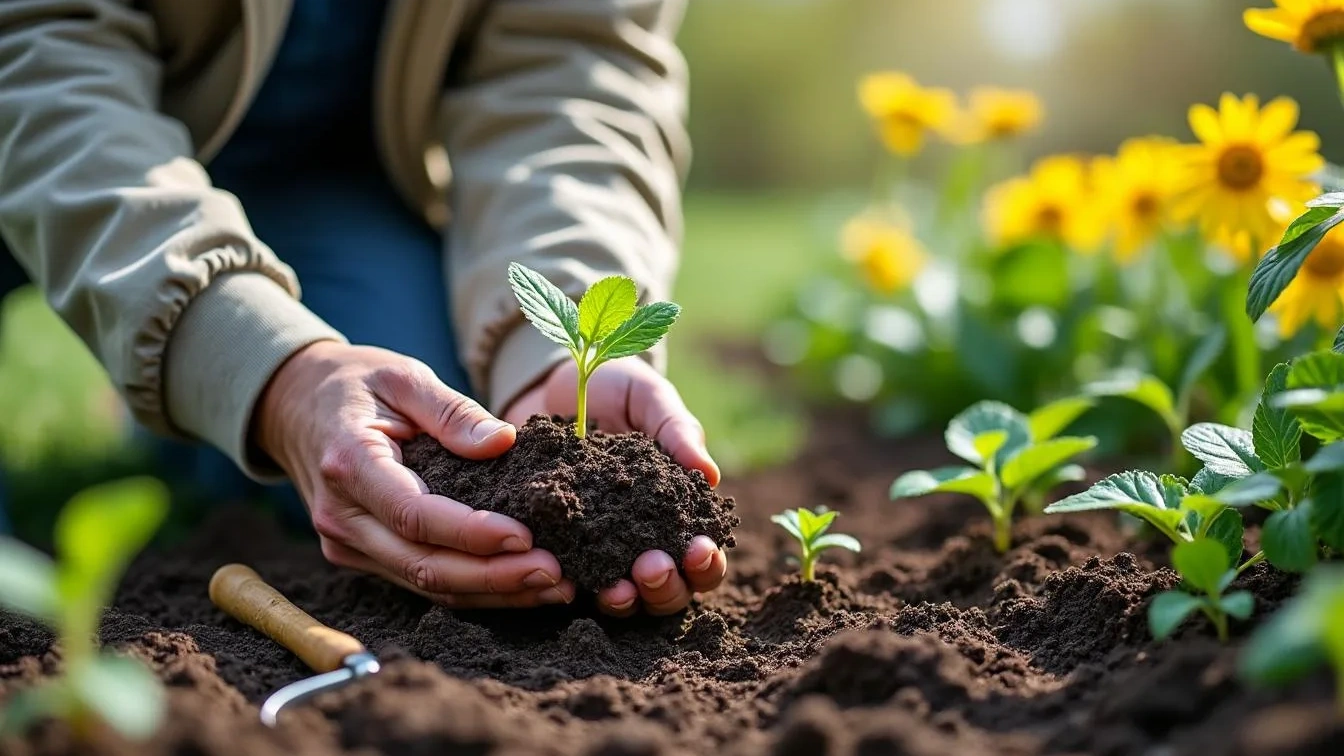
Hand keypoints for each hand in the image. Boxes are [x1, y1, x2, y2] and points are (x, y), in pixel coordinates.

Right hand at [255, 341, 574, 607]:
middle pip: (422, 565)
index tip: (525, 536)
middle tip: (555, 574)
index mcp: (350, 464)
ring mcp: (346, 543)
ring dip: (492, 592)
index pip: (414, 515)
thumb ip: (454, 411)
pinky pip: (421, 581)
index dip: (471, 534)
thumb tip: (503, 442)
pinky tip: (521, 586)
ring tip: (554, 588)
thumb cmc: (355, 384)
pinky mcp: (361, 556)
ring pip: (425, 584)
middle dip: (494, 577)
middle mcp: (342, 516)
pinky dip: (473, 588)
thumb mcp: (404, 376)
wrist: (292, 405)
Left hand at [504, 357, 727, 615]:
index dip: (706, 563)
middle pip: (668, 591)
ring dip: (626, 601)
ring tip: (617, 588)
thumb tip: (710, 476)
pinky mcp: (556, 548)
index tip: (697, 548)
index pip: (702, 556)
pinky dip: (572, 587)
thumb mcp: (647, 396)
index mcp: (675, 510)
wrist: (548, 382)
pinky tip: (567, 579)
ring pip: (624, 599)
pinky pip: (568, 580)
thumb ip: (676, 430)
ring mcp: (598, 549)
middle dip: (667, 588)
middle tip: (652, 567)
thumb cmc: (613, 387)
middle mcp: (641, 539)